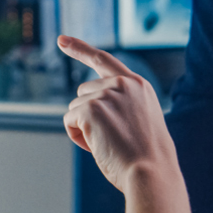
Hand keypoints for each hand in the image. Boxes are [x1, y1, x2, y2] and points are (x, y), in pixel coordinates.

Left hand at [58, 36, 179, 194]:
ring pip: (75, 108)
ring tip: (109, 144)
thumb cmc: (146, 158)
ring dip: (84, 128)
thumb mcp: (141, 122)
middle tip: (112, 139)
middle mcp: (122, 84)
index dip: (79, 49)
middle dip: (88, 114)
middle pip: (83, 92)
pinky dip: (77, 137)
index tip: (61, 40)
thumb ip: (120, 106)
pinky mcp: (92, 108)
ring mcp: (107, 94)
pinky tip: (98, 146)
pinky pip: (69, 121)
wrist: (151, 172)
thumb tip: (86, 111)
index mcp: (138, 85)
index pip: (104, 60)